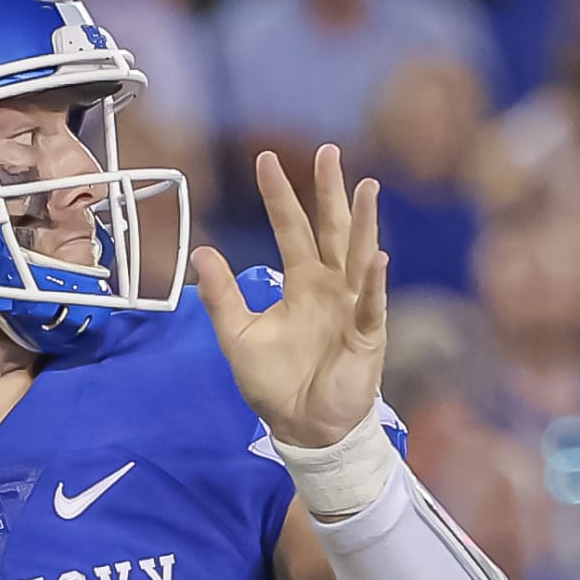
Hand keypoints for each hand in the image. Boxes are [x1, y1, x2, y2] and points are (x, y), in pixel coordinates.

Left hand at [193, 146, 387, 448]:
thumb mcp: (238, 336)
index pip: (290, 228)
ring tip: (366, 187)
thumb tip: (203, 252)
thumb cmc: (276, 383)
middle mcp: (330, 287)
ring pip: (358, 257)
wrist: (302, 427)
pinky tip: (376, 257)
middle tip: (328, 152)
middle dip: (330, 191)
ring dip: (363, 223)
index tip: (266, 159)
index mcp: (301, 283)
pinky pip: (372, 305)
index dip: (279, 196)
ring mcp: (353, 308)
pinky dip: (375, 282)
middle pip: (332, 230)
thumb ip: (223, 296)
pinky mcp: (367, 336)